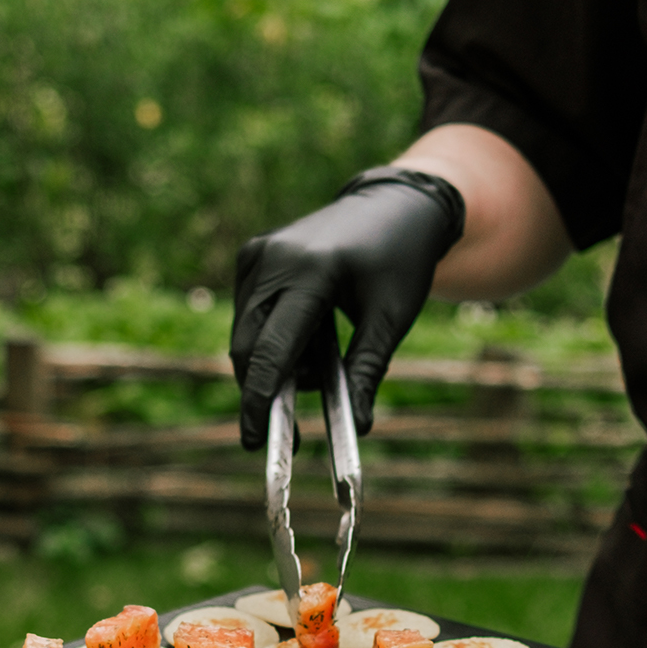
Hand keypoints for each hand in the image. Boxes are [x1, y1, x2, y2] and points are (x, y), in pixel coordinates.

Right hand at [231, 167, 464, 446]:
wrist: (393, 206)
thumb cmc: (400, 262)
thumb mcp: (391, 319)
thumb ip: (368, 371)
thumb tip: (358, 428)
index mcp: (309, 271)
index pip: (272, 349)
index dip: (261, 400)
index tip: (256, 441)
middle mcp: (271, 258)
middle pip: (248, 348)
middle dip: (264, 394)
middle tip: (290, 436)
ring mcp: (256, 254)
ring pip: (246, 336)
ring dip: (276, 367)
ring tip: (327, 366)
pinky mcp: (251, 256)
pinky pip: (250, 317)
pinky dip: (275, 343)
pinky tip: (316, 340)